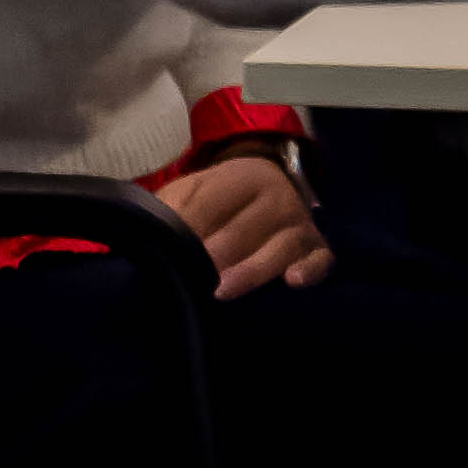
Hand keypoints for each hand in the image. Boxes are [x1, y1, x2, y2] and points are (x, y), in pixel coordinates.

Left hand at [159, 145, 330, 299]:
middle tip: (194, 280)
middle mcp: (276, 195)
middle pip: (244, 230)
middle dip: (217, 256)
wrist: (266, 189)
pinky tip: (293, 281)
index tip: (173, 255)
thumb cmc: (218, 200)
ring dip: (252, 269)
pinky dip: (310, 269)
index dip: (191, 232)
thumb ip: (170, 211)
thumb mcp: (190, 194)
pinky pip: (320, 259)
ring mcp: (299, 222)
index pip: (212, 206)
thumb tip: (147, 236)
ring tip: (223, 290)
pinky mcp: (316, 247)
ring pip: (280, 246)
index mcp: (239, 177)